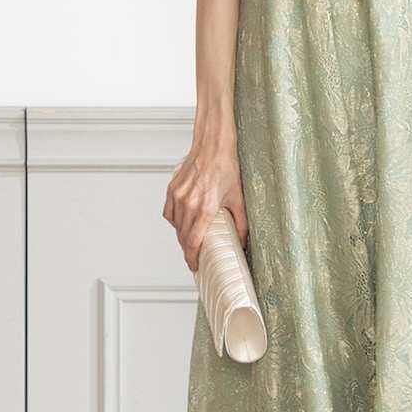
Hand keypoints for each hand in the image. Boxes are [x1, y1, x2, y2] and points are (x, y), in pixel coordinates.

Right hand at [163, 140, 248, 272]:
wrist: (213, 146)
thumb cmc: (226, 168)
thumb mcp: (239, 199)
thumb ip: (241, 223)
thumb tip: (242, 241)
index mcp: (204, 208)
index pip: (193, 241)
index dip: (192, 257)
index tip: (195, 265)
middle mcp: (188, 203)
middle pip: (182, 236)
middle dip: (188, 249)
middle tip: (195, 256)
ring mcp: (178, 196)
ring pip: (175, 226)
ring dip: (182, 235)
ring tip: (191, 239)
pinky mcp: (172, 189)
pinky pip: (169, 212)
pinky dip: (175, 221)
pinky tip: (184, 222)